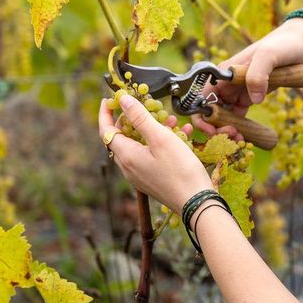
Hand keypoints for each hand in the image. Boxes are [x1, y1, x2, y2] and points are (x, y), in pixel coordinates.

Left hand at [98, 95, 213, 213]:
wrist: (196, 204)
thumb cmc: (180, 170)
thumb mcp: (161, 138)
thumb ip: (140, 117)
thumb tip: (123, 100)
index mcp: (126, 156)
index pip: (106, 131)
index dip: (105, 113)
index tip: (110, 98)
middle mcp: (128, 167)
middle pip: (122, 138)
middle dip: (133, 120)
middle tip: (145, 106)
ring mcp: (139, 175)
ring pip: (139, 146)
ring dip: (152, 130)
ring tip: (171, 120)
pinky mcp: (152, 180)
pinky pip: (150, 156)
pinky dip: (160, 144)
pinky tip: (182, 135)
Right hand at [191, 17, 302, 137]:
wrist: (302, 44)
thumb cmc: (283, 45)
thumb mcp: (269, 55)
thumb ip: (258, 74)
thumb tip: (254, 99)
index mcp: (223, 73)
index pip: (201, 97)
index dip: (201, 116)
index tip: (214, 130)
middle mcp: (226, 82)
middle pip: (210, 111)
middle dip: (216, 128)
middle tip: (233, 136)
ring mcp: (237, 90)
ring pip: (223, 116)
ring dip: (227, 130)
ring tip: (240, 140)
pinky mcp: (250, 96)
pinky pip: (238, 116)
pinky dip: (239, 128)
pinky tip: (246, 136)